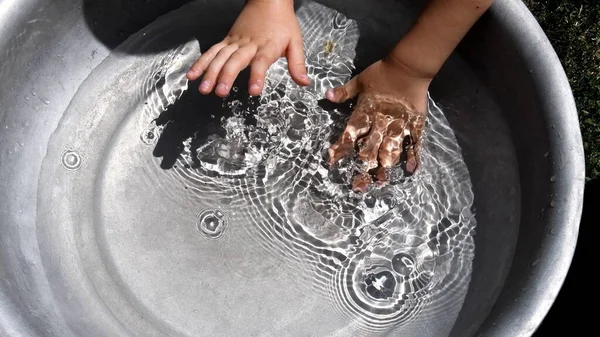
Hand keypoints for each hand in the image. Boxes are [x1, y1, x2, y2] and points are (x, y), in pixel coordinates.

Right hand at [186, 0, 309, 96]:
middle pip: (236, 60)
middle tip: (220, 92)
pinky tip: (192, 75)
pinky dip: (201, 62)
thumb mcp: (295, 42)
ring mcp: (235, 42)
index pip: (261, 62)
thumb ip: (298, 64)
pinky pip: (212, 51)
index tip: (254, 91)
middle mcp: (248, 45)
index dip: (257, 76)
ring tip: (203, 88)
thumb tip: (304, 82)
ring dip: (210, 72)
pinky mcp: (227, 40)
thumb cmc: (283, 23)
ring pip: (220, 56)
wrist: (268, 0)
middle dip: (226, 76)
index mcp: (266, 46)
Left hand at [326, 57, 430, 191]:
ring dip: (385, 166)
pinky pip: (414, 142)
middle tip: (358, 184)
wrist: (408, 67)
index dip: (340, 148)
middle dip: (363, 166)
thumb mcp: (360, 81)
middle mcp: (380, 123)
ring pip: (390, 149)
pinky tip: (412, 170)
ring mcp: (398, 125)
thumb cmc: (381, 73)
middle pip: (370, 148)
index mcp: (364, 113)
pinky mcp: (414, 124)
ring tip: (381, 181)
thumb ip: (344, 92)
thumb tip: (326, 96)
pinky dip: (413, 156)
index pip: (349, 134)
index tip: (332, 161)